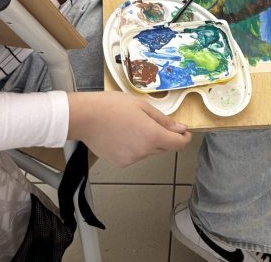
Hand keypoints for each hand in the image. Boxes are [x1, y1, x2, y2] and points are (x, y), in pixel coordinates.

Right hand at [67, 91, 190, 167]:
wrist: (85, 117)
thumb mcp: (142, 106)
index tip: (184, 132)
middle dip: (163, 137)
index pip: (178, 144)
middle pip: (163, 147)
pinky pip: (134, 156)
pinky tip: (121, 136)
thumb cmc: (113, 106)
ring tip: (130, 126)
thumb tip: (181, 129)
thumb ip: (163, 120)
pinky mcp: (120, 163)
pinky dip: (133, 147)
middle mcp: (144, 152)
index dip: (184, 138)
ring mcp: (132, 160)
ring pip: (148, 151)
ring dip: (147, 142)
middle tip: (150, 122)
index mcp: (153, 136)